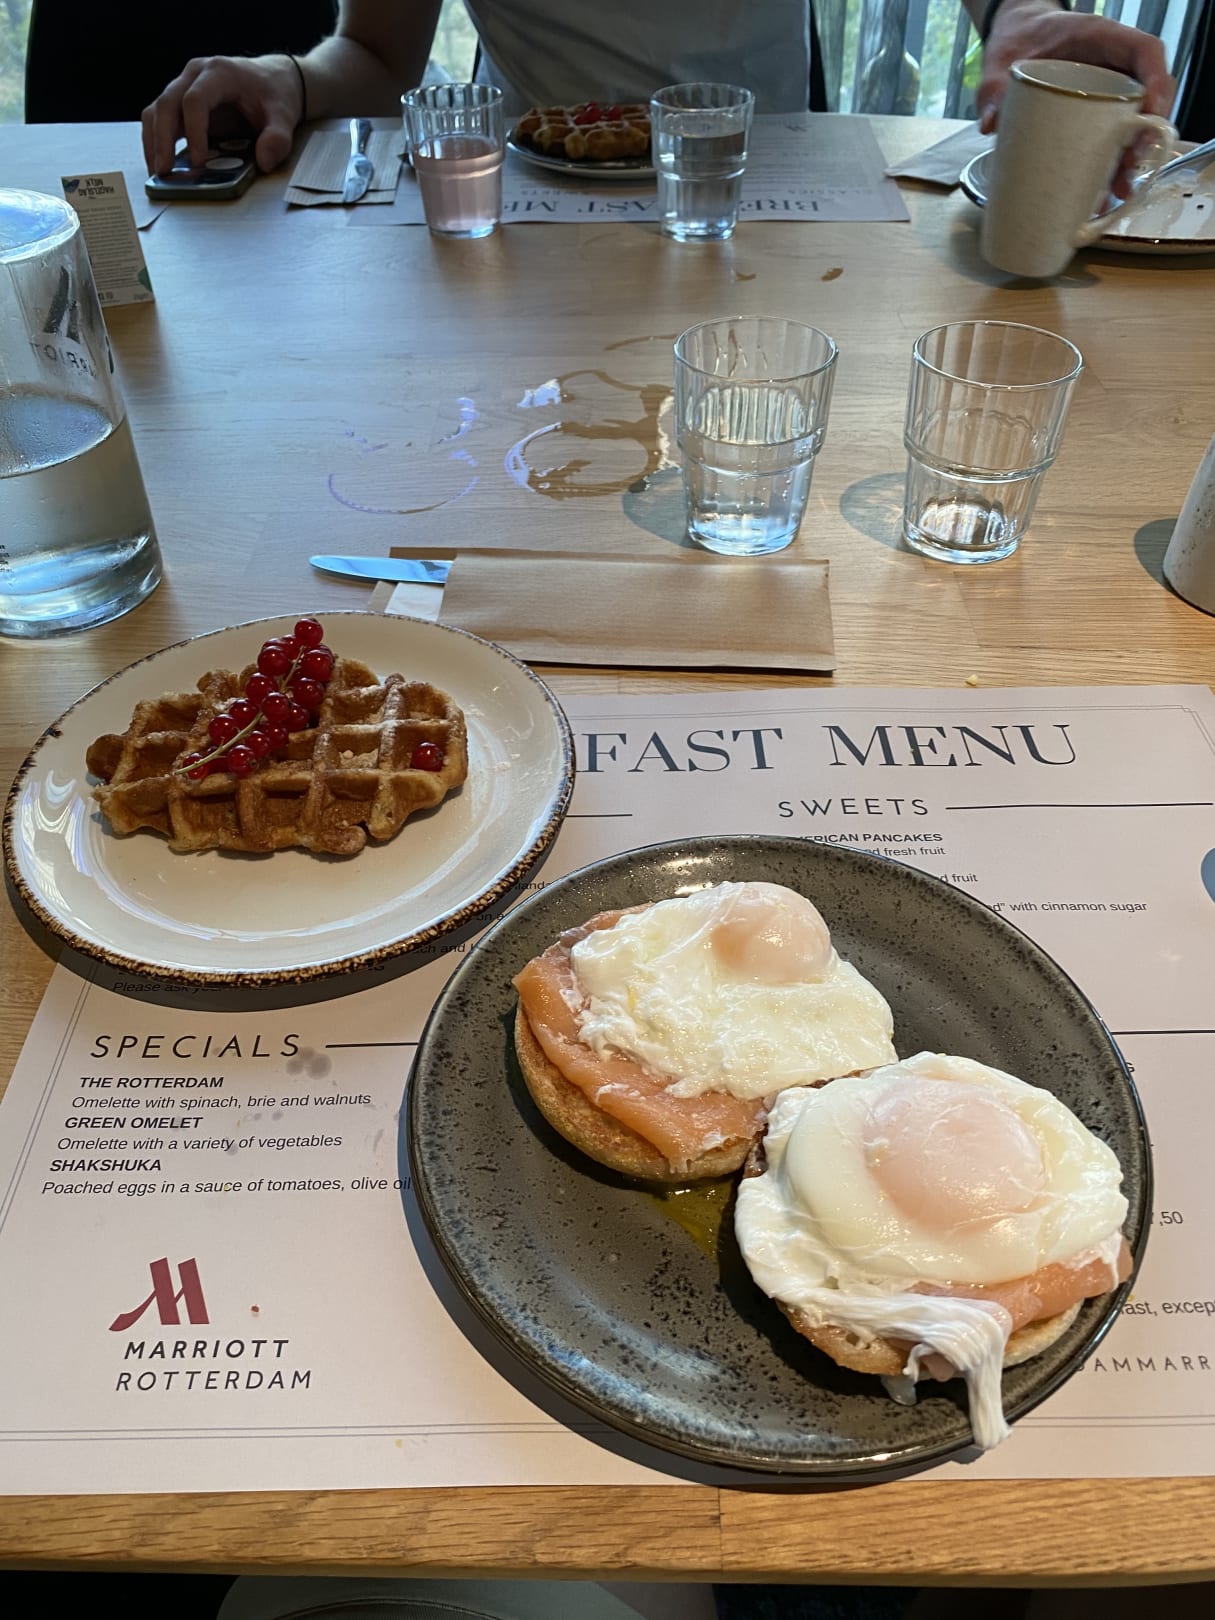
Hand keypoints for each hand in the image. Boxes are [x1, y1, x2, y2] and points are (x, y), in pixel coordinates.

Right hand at [142, 54, 304, 177]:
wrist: (274, 79)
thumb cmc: (275, 92)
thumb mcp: (284, 115)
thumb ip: (277, 138)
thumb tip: (264, 161)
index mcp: (220, 73)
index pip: (195, 100)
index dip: (194, 132)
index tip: (198, 161)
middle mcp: (196, 75)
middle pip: (167, 103)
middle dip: (162, 139)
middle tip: (164, 170)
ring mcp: (185, 86)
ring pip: (157, 109)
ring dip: (153, 141)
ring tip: (158, 171)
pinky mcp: (182, 101)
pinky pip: (160, 118)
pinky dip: (157, 140)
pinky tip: (162, 162)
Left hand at [977, 1, 1175, 196]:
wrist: (1016, 41)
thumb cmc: (1018, 41)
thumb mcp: (1001, 63)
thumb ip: (993, 89)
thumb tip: (991, 123)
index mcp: (1099, 38)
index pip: (1144, 52)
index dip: (1156, 81)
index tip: (1151, 114)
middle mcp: (1112, 65)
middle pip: (1147, 96)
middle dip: (1145, 135)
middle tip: (1128, 169)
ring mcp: (1107, 91)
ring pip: (1134, 122)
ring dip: (1130, 159)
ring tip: (1116, 192)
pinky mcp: (1096, 114)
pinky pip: (1113, 136)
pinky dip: (1112, 165)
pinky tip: (1102, 192)